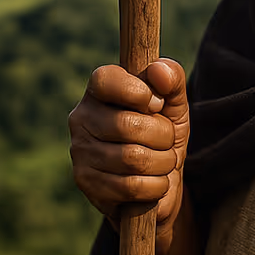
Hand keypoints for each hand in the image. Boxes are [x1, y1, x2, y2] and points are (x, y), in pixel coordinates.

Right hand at [68, 58, 189, 249]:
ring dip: (163, 163)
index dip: (139, 92)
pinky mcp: (86, 182)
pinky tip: (154, 182)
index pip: (105, 79)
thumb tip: (158, 69)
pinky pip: (131, 185)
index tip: (157, 105)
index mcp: (99, 91)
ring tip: (161, 162)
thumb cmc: (162, 136)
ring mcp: (80, 151)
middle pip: (128, 124)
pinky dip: (155, 186)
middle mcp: (81, 118)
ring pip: (133, 158)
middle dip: (163, 136)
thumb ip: (172, 79)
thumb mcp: (175, 105)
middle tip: (166, 141)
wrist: (159, 184)